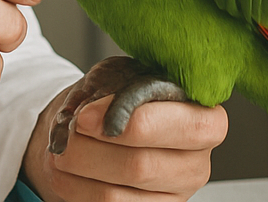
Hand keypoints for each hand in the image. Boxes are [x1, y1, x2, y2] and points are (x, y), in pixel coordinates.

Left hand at [21, 83, 226, 201]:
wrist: (100, 125)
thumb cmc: (116, 98)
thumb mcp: (117, 77)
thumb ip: (113, 92)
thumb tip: (94, 117)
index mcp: (206, 120)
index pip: (189, 129)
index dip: (136, 123)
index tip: (89, 115)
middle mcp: (197, 163)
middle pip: (142, 166)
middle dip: (91, 148)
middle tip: (71, 130)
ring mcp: (175, 195)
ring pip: (115, 193)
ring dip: (77, 168)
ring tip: (62, 149)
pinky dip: (74, 188)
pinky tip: (66, 171)